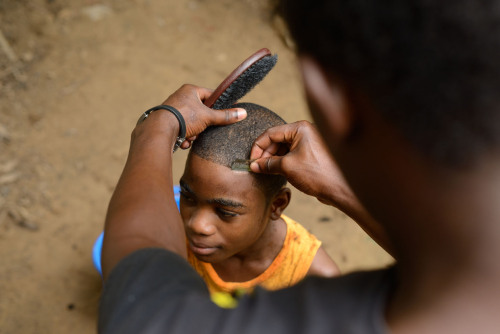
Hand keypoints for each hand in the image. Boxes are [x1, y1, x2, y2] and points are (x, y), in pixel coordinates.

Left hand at [134, 84, 246, 146]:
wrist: (160, 130)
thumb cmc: (184, 117)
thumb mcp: (208, 116)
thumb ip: (225, 116)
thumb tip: (244, 112)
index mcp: (190, 90)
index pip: (210, 95)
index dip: (218, 105)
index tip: (223, 114)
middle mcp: (180, 98)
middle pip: (201, 113)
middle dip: (203, 126)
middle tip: (203, 129)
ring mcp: (173, 110)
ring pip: (192, 124)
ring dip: (194, 134)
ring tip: (190, 137)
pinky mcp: (168, 123)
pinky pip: (182, 130)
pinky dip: (184, 138)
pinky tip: (182, 141)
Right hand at [250, 121, 393, 253]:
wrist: (340, 189)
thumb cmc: (318, 174)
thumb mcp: (287, 167)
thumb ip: (268, 164)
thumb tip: (255, 165)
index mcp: (300, 128)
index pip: (271, 133)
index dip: (258, 147)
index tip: (251, 160)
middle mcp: (305, 132)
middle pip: (277, 140)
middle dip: (265, 154)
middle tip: (257, 168)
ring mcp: (309, 143)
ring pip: (284, 148)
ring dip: (273, 160)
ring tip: (265, 172)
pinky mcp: (311, 155)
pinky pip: (292, 155)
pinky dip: (282, 163)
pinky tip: (276, 172)